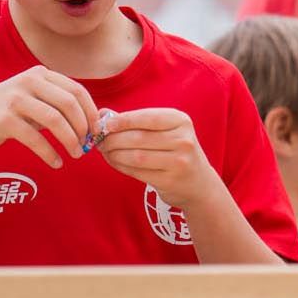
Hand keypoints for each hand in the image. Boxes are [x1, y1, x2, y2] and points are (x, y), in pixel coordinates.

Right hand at [0, 66, 97, 168]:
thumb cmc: (4, 112)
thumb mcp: (30, 98)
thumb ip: (54, 104)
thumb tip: (87, 123)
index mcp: (39, 74)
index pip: (76, 90)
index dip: (90, 111)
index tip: (95, 130)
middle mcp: (28, 82)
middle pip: (69, 103)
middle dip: (83, 126)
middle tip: (86, 144)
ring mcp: (16, 99)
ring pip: (55, 120)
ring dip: (70, 140)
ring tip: (75, 154)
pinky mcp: (5, 120)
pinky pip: (36, 139)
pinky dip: (50, 153)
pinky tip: (56, 163)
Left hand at [98, 108, 217, 207]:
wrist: (198, 183)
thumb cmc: (174, 151)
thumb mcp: (163, 130)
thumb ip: (134, 120)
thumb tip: (101, 114)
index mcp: (180, 121)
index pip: (146, 117)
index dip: (122, 120)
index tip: (105, 125)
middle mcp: (183, 140)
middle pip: (138, 138)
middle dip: (113, 139)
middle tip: (99, 141)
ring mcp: (179, 162)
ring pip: (136, 156)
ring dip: (114, 154)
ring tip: (105, 151)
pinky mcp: (170, 181)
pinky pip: (138, 172)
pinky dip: (121, 166)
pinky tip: (114, 162)